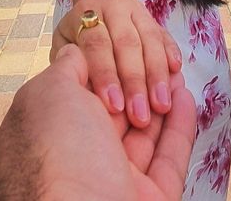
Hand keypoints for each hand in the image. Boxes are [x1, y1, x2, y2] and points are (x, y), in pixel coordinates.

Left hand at [0, 43, 195, 200]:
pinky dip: (178, 127)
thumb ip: (64, 71)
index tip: (123, 44)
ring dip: (161, 100)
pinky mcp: (149, 199)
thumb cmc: (59, 152)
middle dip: (136, 84)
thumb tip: (75, 52)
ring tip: (177, 70)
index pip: (75, 97)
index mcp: (45, 139)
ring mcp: (112, 182)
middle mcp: (76, 163)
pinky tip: (185, 96)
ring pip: (143, 137)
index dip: (102, 70)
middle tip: (159, 58)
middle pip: (112, 117)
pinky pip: (168, 159)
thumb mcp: (49, 96)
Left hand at [50, 0, 182, 127]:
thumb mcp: (61, 49)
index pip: (95, 45)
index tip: (113, 105)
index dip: (105, 73)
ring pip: (149, 40)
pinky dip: (171, 53)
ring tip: (163, 104)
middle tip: (141, 115)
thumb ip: (70, 66)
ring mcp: (135, 13)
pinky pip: (166, 37)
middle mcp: (111, 10)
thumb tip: (83, 89)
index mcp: (83, 17)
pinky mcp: (154, 20)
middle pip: (126, 44)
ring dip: (157, 73)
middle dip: (134, 79)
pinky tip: (176, 71)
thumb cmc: (75, 42)